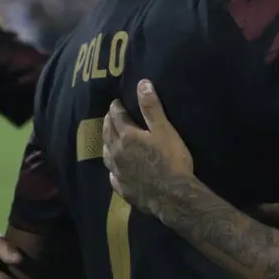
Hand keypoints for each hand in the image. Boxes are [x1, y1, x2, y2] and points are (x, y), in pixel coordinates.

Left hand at [102, 80, 193, 216]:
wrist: (173, 195)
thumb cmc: (171, 160)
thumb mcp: (164, 130)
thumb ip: (151, 108)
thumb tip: (142, 83)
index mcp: (127, 137)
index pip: (117, 117)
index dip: (116, 108)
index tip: (116, 102)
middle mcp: (117, 154)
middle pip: (107, 134)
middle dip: (107, 123)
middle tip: (109, 116)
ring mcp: (118, 173)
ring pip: (106, 155)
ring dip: (106, 144)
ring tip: (108, 140)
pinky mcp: (123, 189)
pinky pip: (113, 176)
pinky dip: (112, 169)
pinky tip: (114, 171)